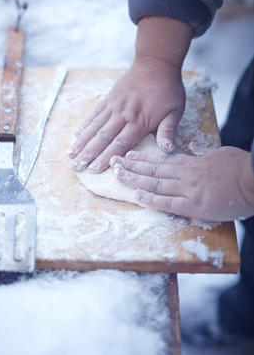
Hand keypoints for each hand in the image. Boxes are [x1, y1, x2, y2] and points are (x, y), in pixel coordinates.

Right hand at [67, 57, 185, 172]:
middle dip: (88, 154)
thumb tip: (166, 149)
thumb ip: (168, 130)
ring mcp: (113, 106)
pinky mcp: (109, 99)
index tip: (94, 170)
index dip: (106, 157)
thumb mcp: (176, 110)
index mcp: (140, 121)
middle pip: (102, 138)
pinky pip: (94, 114)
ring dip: (81, 142)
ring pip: (94, 127)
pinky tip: (76, 136)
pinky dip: (85, 125)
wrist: (156, 62)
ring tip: (71, 154)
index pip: (120, 144)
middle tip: (76, 167)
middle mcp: (123, 115)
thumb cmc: (168, 89)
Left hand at [110, 147, 253, 220]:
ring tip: (118, 176)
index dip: (143, 159)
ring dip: (134, 180)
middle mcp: (186, 175)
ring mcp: (189, 190)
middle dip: (132, 167)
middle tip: (114, 163)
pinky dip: (152, 199)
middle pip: (153, 170)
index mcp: (193, 163)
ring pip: (156, 184)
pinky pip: (168, 203)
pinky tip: (137, 196)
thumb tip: (192, 148)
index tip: (128, 156)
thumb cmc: (243, 167)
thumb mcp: (221, 153)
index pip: (162, 160)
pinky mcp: (194, 206)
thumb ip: (203, 152)